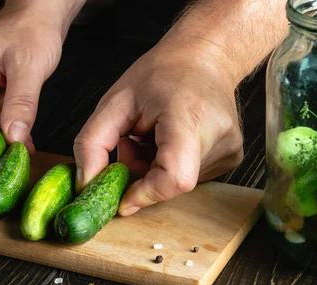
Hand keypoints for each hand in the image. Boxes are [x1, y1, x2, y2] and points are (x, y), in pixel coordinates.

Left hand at [73, 41, 243, 215]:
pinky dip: (166, 167)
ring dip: (152, 170)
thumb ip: (92, 144)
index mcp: (191, 118)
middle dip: (140, 176)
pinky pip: (187, 177)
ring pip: (176, 183)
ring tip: (149, 138)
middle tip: (130, 146)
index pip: (174, 179)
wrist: (204, 57)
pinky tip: (165, 142)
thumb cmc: (162, 74)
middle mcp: (218, 138)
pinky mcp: (230, 159)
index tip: (121, 195)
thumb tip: (87, 185)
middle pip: (170, 184)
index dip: (144, 194)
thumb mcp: (114, 102)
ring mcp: (227, 151)